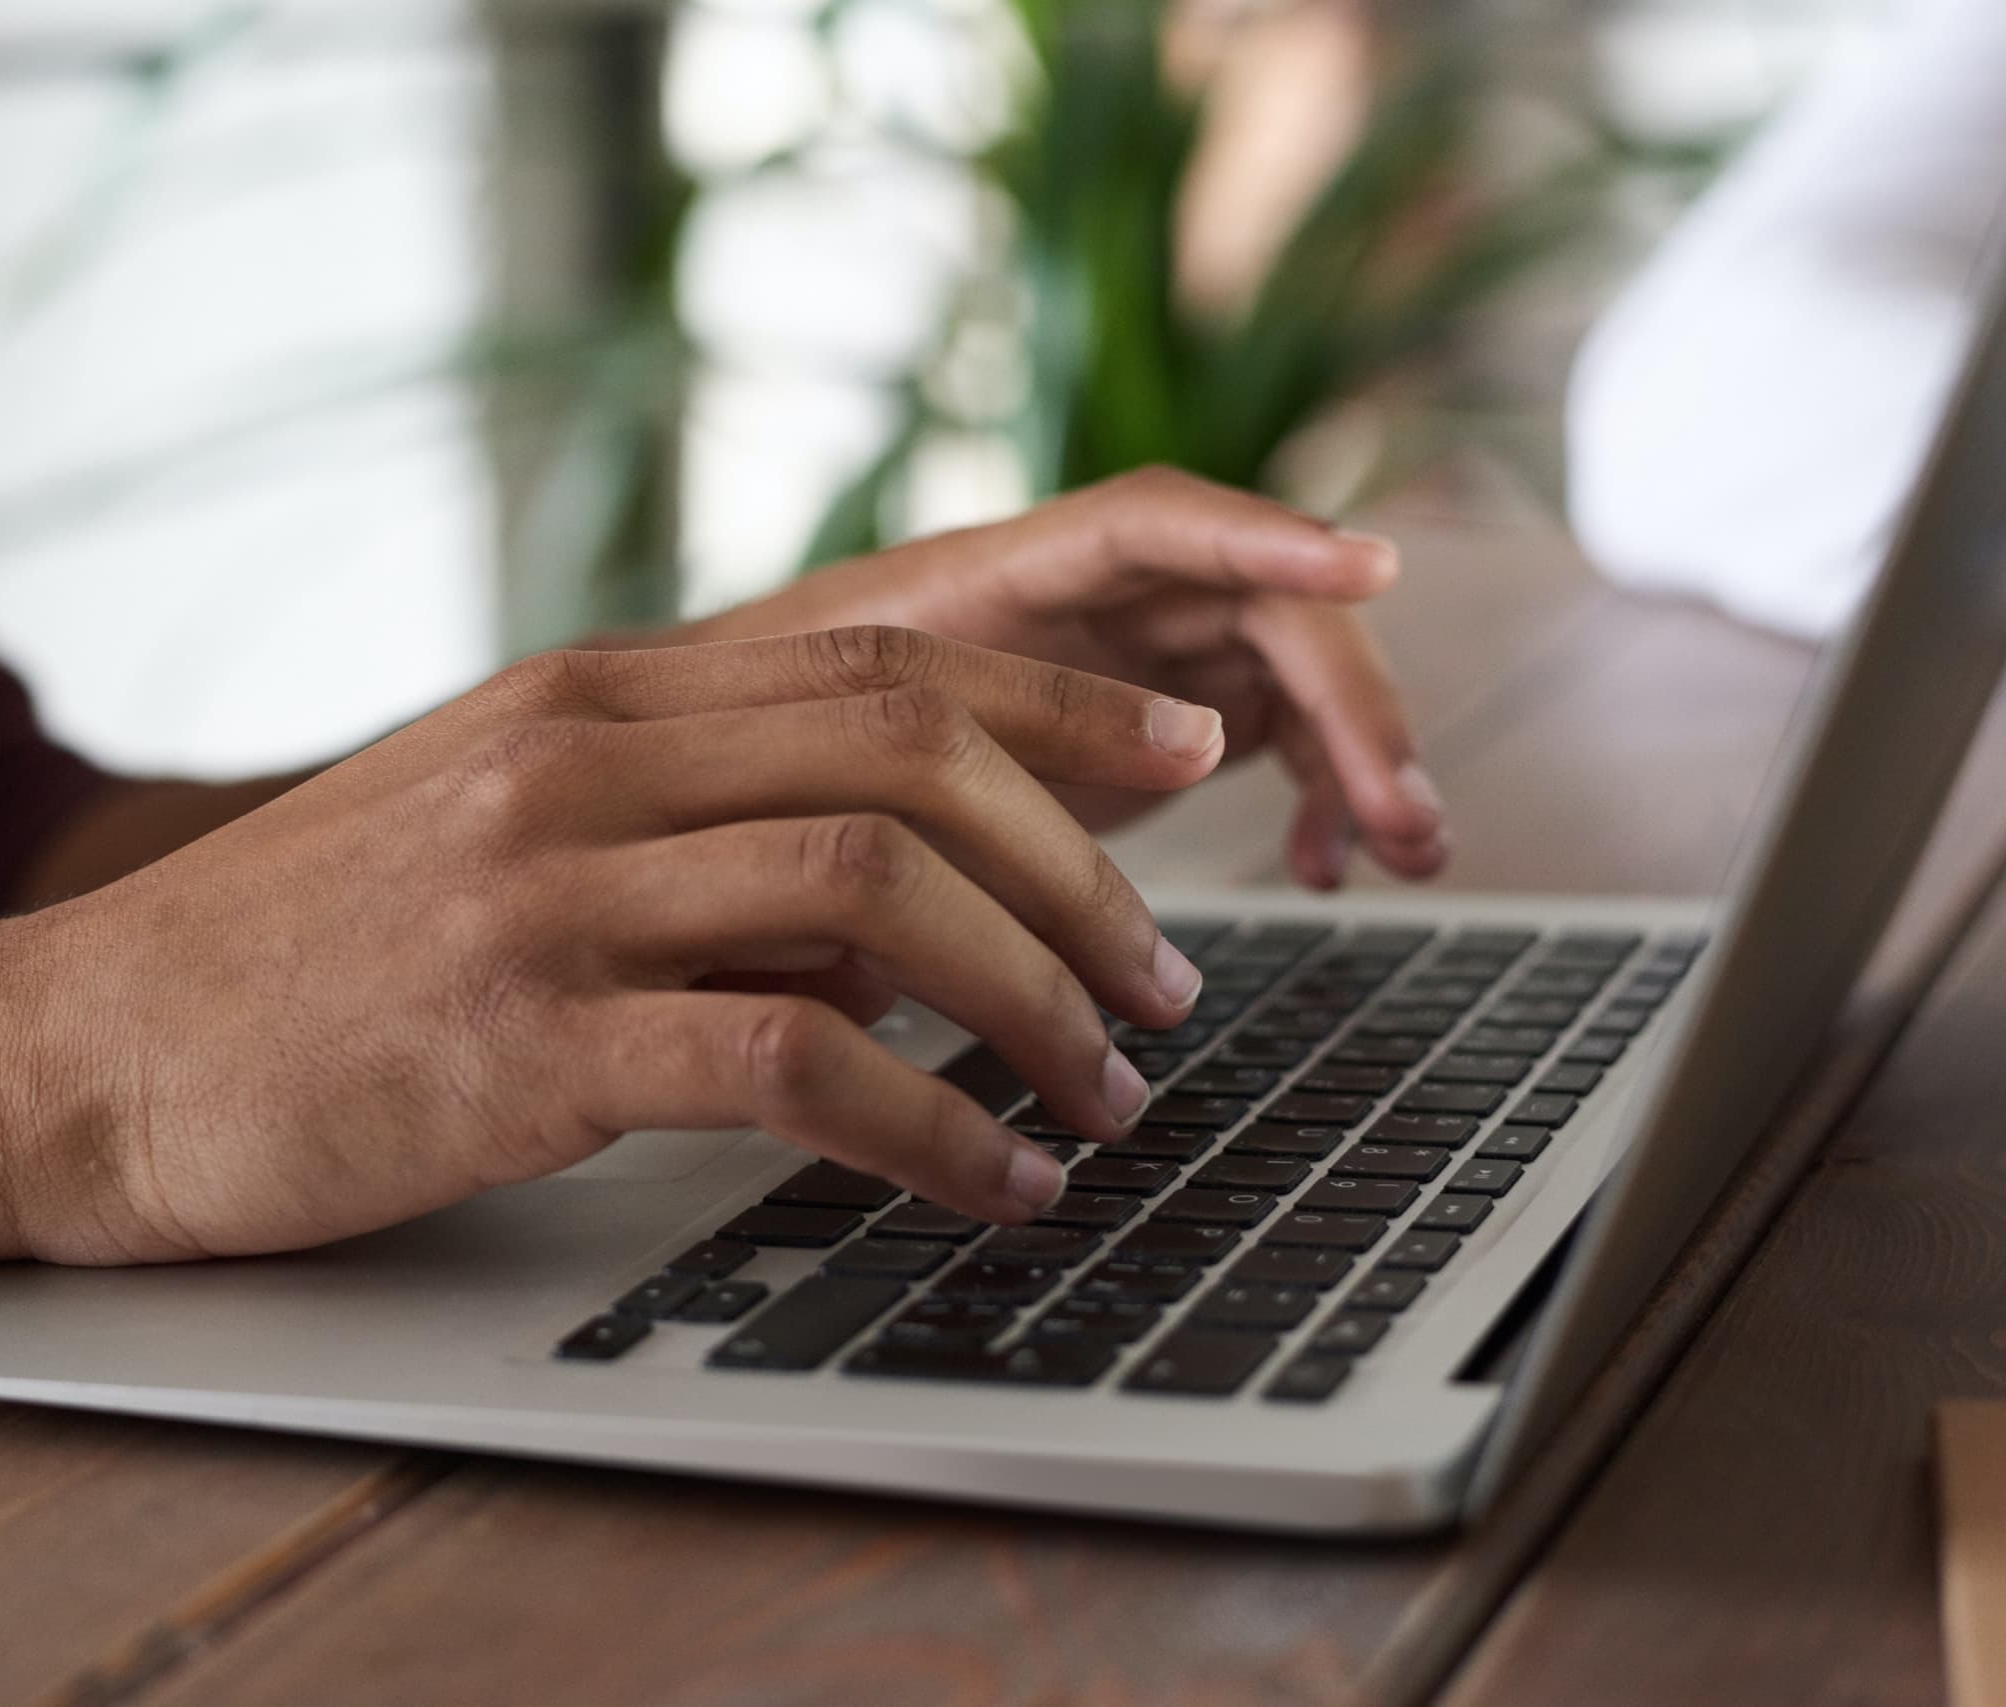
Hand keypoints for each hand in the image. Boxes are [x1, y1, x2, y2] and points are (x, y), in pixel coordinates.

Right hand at [0, 628, 1226, 1264]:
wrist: (72, 1050)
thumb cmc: (295, 960)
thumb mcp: (493, 835)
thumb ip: (681, 835)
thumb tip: (889, 912)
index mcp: (589, 694)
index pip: (886, 659)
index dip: (1064, 700)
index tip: (1183, 753)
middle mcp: (582, 757)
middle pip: (916, 753)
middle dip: (1086, 867)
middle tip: (1165, 981)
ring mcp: (546, 889)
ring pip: (878, 893)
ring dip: (1033, 999)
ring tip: (1106, 1092)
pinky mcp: (517, 1037)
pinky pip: (788, 1064)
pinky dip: (927, 1128)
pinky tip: (990, 1184)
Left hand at [669, 468, 1448, 888]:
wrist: (718, 762)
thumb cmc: (740, 744)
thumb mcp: (783, 759)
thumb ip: (857, 788)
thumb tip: (914, 896)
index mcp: (992, 576)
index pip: (1152, 523)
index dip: (1262, 538)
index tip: (1368, 570)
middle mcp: (1080, 597)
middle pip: (1257, 608)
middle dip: (1349, 701)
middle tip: (1404, 814)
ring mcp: (1125, 654)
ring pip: (1284, 675)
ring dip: (1357, 754)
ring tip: (1405, 854)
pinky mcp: (1148, 721)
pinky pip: (1270, 734)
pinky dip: (1314, 793)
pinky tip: (1327, 867)